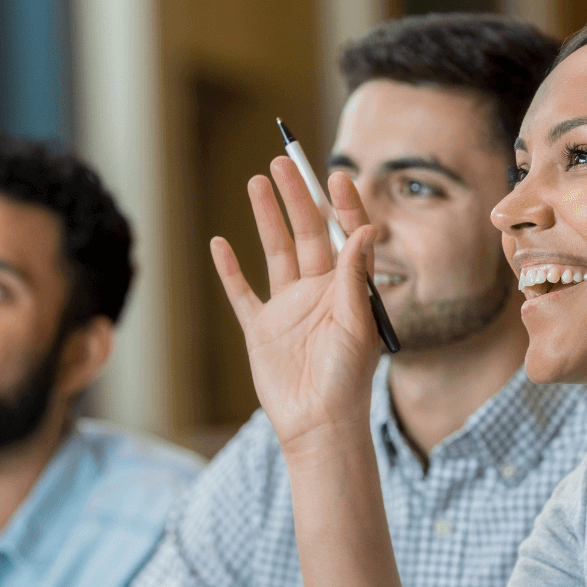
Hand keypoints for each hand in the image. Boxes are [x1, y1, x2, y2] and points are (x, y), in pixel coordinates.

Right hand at [210, 157, 381, 455]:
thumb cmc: (348, 378)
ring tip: (258, 181)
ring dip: (266, 217)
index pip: (346, 236)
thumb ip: (355, 276)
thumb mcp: (357, 323)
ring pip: (276, 251)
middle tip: (285, 161)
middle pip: (307, 233)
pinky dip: (229, 270)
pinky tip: (220, 243)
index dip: (343, 205)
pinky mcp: (260, 329)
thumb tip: (366, 228)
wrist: (319, 424)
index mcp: (347, 289)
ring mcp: (288, 308)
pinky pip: (242, 292)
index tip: (337, 175)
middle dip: (298, 197)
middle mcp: (318, 292)